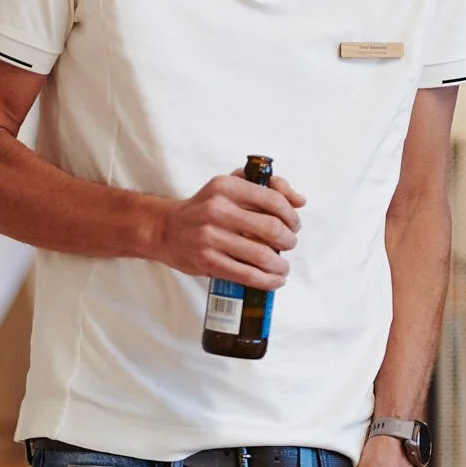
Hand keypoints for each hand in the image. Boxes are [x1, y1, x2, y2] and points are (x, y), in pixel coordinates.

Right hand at [153, 172, 305, 282]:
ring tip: (283, 266)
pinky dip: (267, 280)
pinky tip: (274, 280)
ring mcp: (211, 237)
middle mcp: (217, 210)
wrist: (166, 229)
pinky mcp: (207, 261)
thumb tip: (300, 200)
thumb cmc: (205, 207)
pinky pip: (246, 275)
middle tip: (289, 244)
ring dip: (280, 265)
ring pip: (261, 255)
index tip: (294, 224)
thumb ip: (267, 186)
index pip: (273, 200)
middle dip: (289, 240)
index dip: (291, 215)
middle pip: (271, 229)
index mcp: (226, 187)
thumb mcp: (231, 185)